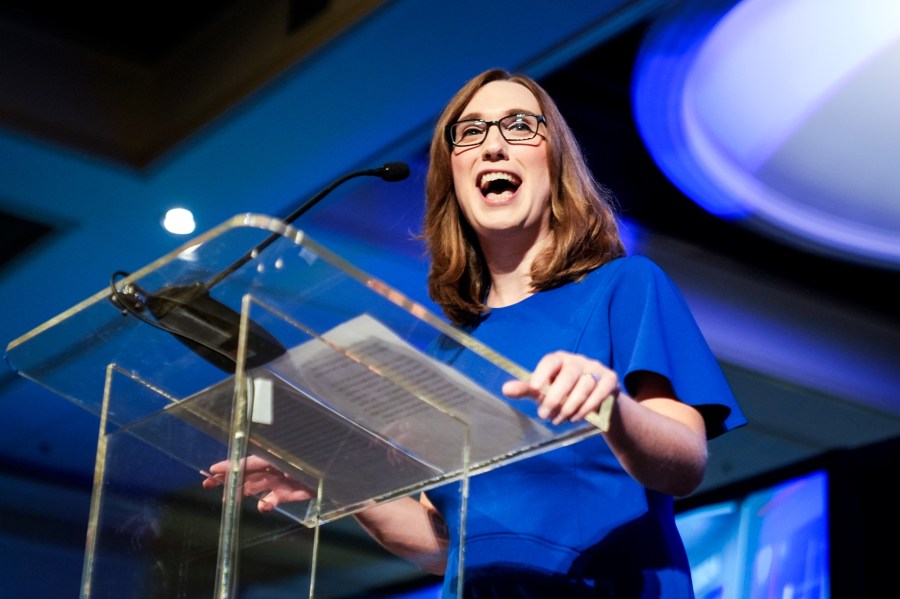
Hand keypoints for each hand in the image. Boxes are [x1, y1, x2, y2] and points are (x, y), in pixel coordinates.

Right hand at [201, 455, 313, 512]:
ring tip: (227, 501)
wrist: (332, 477)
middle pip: (245, 474)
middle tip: (207, 485)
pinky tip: (263, 507)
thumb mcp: (287, 459)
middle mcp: (272, 468)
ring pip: (253, 488)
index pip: (246, 461)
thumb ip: (267, 460)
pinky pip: (270, 500)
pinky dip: (264, 505)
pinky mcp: (286, 495)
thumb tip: (247, 456)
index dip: (230, 466)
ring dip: (240, 494)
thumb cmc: (310, 461)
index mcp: (271, 457)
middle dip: (228, 479)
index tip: (212, 469)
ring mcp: (278, 482)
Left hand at [501, 350, 619, 425]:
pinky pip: (600, 393)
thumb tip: (505, 389)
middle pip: (569, 374)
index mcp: (559, 359)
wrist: (596, 401)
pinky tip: (576, 418)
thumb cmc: (563, 393)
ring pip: (584, 386)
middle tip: (544, 415)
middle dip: (556, 397)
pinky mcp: (610, 380)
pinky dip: (587, 407)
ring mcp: (596, 368)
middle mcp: (578, 360)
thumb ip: (527, 389)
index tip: (534, 389)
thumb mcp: (544, 391)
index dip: (542, 373)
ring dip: (570, 406)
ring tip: (558, 420)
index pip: (550, 361)